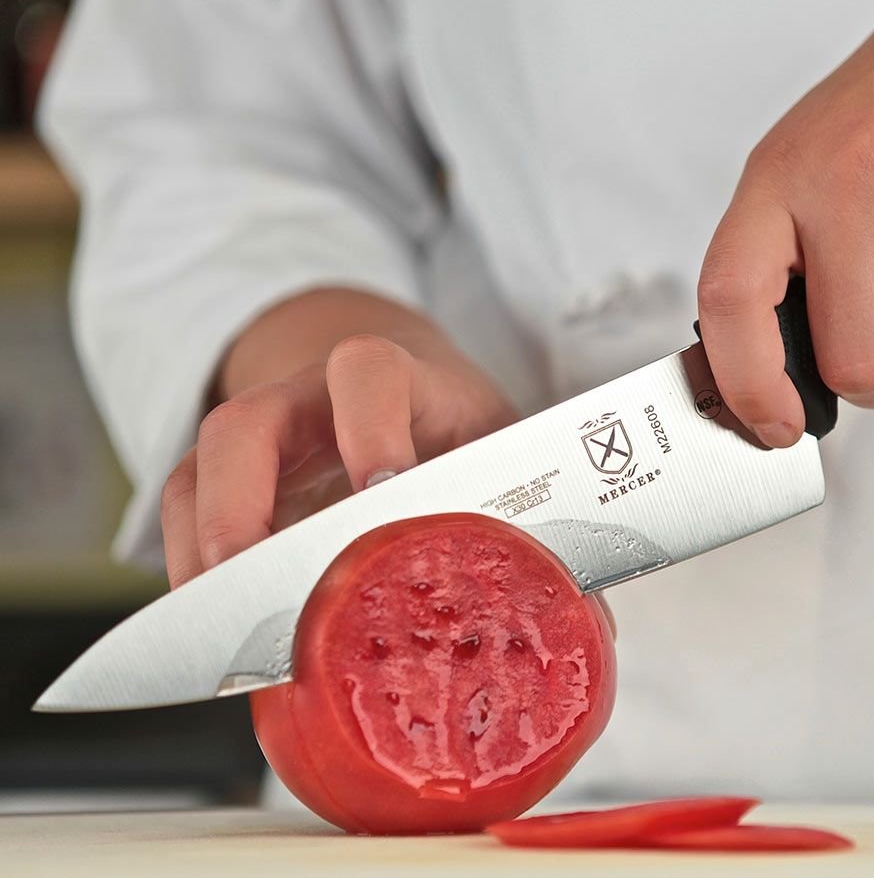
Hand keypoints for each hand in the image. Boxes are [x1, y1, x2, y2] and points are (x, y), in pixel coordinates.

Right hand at [160, 290, 516, 587]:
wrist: (406, 383)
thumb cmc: (456, 427)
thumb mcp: (496, 451)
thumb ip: (525, 523)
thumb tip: (571, 620)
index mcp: (397, 380)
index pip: (367, 370)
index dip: (369, 424)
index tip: (381, 489)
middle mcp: (313, 398)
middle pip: (248, 422)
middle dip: (241, 501)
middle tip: (256, 573)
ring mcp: (268, 436)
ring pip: (201, 464)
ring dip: (202, 543)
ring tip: (224, 616)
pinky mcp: (239, 474)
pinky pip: (185, 499)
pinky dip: (187, 555)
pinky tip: (213, 608)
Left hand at [698, 8, 873, 446]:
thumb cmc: (862, 126)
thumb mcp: (789, 184)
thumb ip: (767, 270)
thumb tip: (755, 377)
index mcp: (773, 186)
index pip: (730, 300)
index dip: (748, 384)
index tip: (770, 428)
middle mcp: (834, 186)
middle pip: (852, 357)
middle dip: (868, 384)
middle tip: (871, 362)